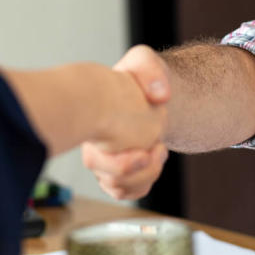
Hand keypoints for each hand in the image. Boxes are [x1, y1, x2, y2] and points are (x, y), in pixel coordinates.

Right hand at [83, 45, 171, 199]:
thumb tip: (159, 95)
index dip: (125, 162)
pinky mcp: (114, 173)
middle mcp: (94, 145)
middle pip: (110, 176)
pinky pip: (124, 192)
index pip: (97, 155)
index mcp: (95, 122)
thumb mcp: (142, 61)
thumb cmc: (135, 79)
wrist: (141, 93)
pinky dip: (141, 185)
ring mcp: (102, 161)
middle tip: (156, 147)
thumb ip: (150, 69)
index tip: (152, 146)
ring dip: (146, 175)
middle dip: (141, 167)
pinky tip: (152, 163)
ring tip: (157, 151)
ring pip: (118, 188)